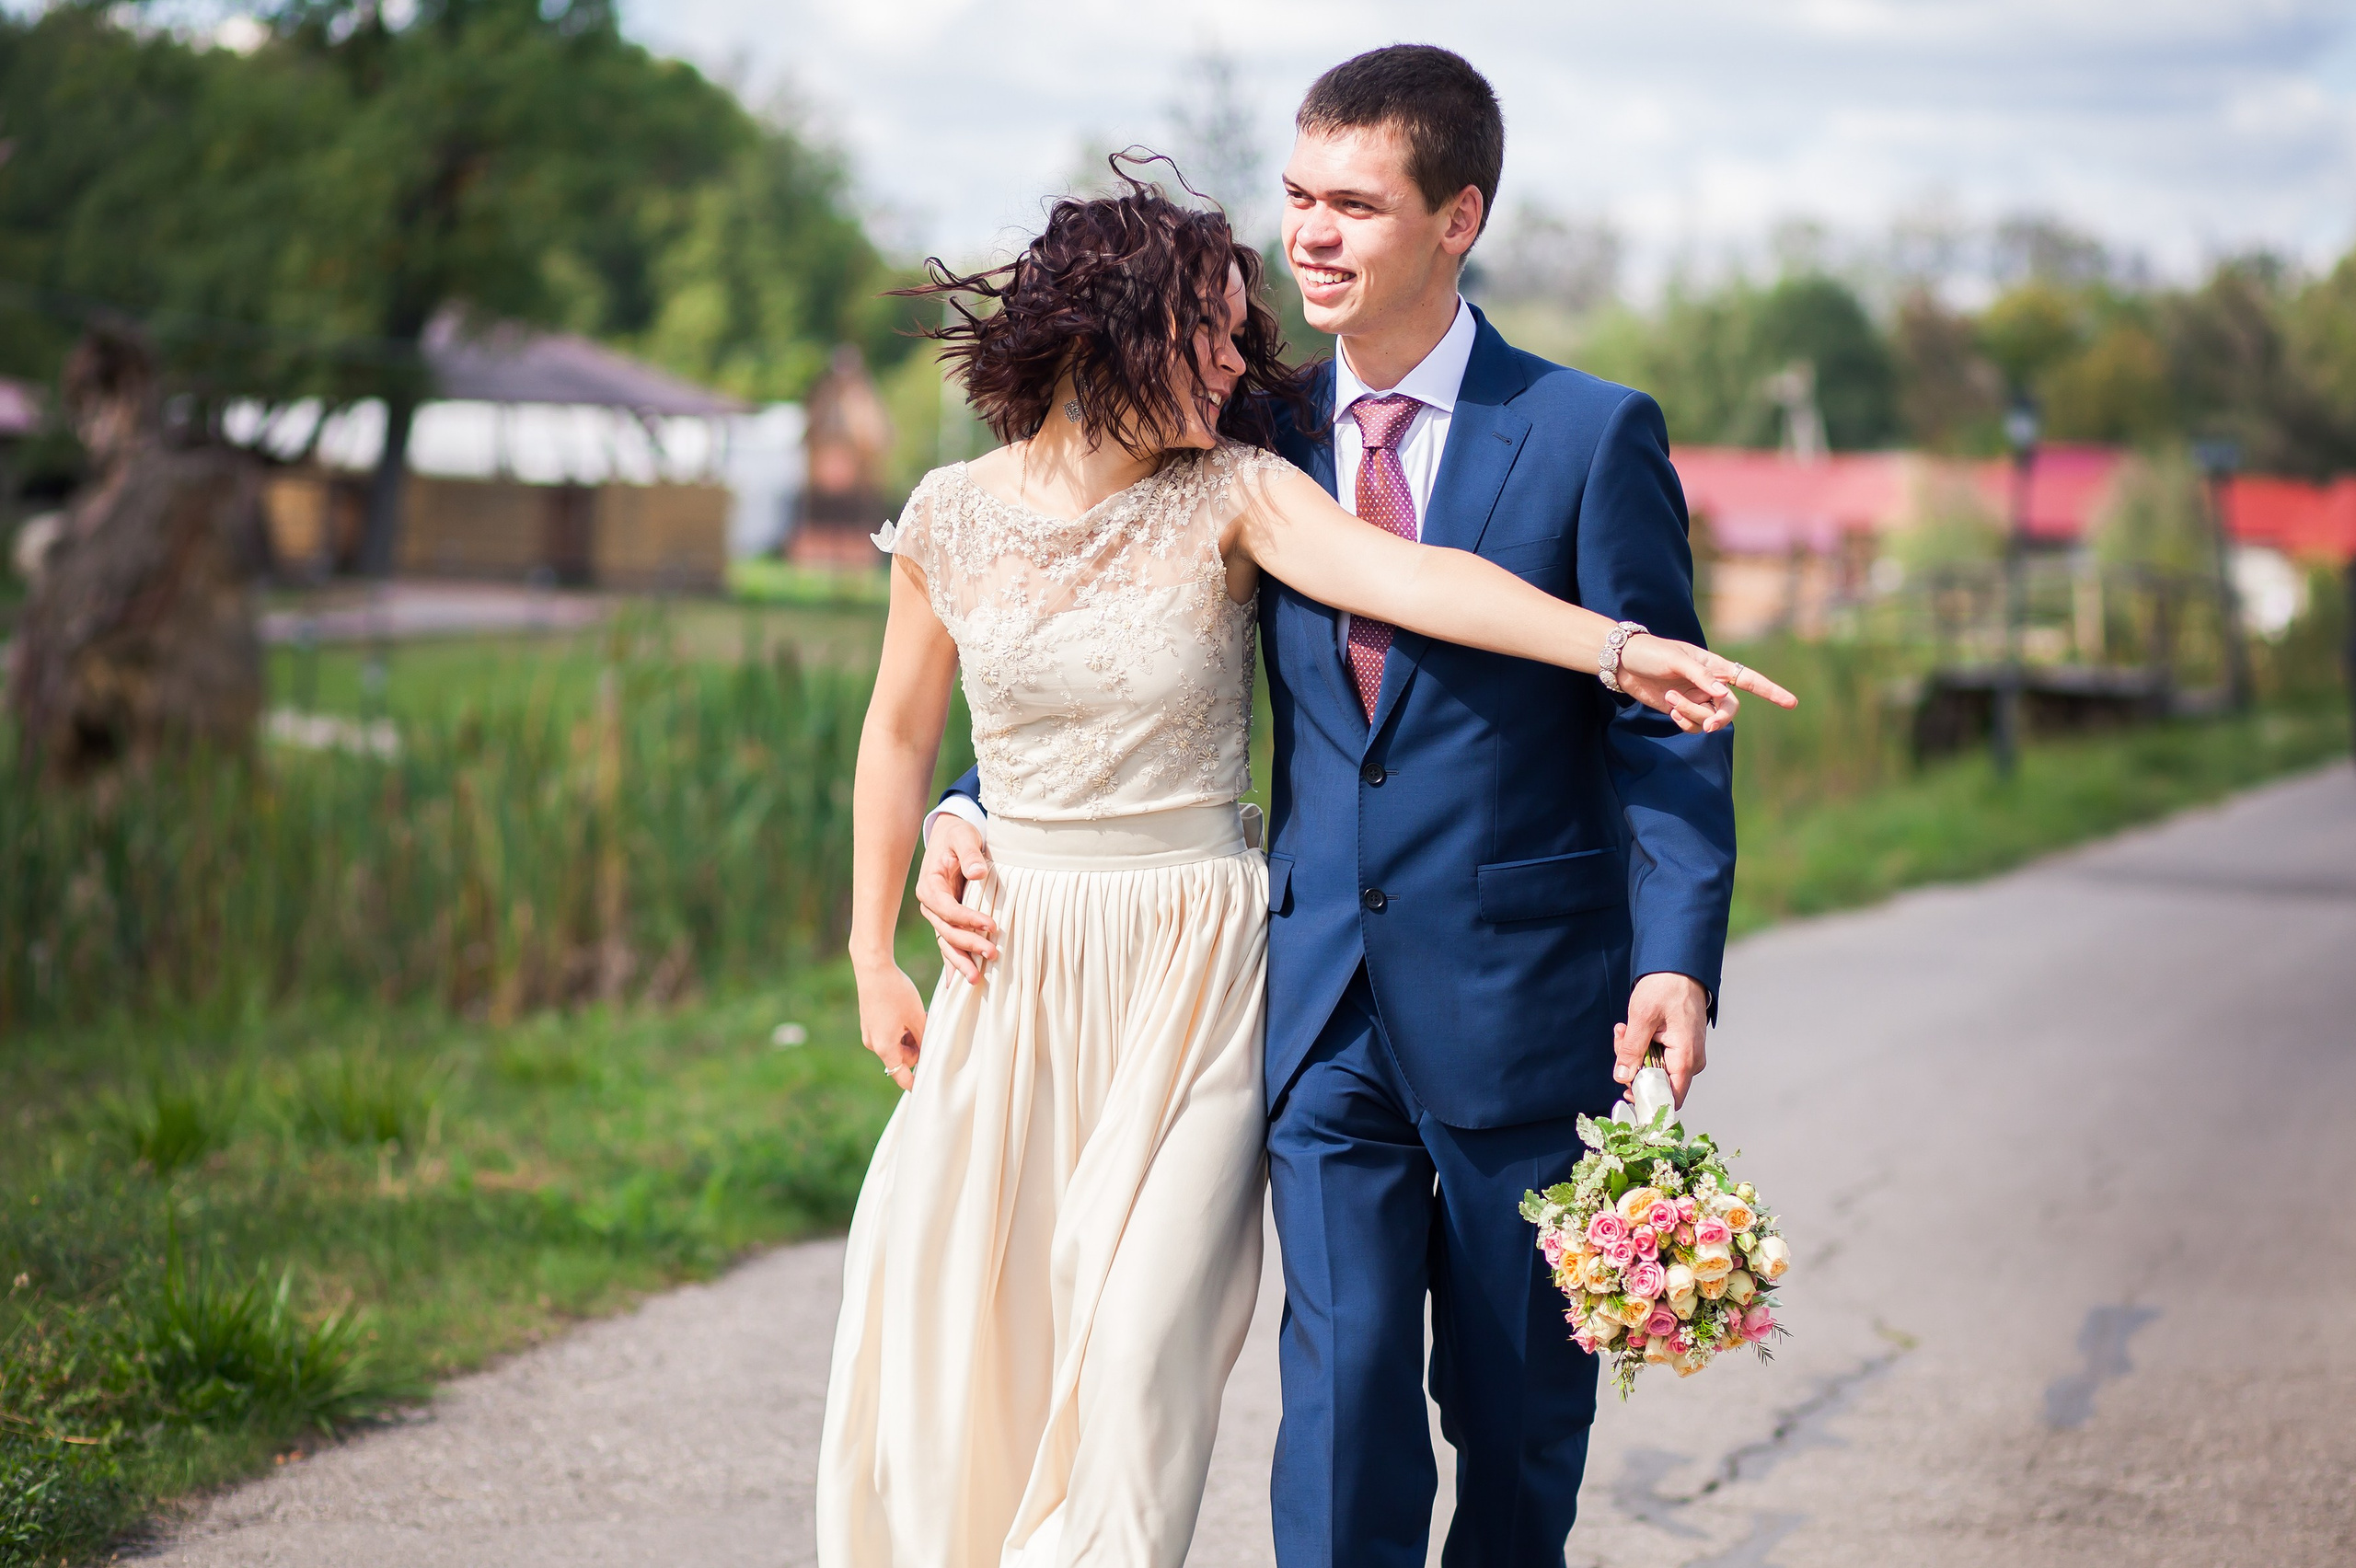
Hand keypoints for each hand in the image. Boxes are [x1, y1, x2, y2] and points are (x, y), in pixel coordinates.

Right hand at [856, 961, 928, 1091]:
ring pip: (896, 1045)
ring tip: (919, 1017)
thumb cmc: (895, 991)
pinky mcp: (869, 1023)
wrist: (873, 967)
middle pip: (902, 1058)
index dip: (915, 1084)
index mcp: (885, 1047)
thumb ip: (923, 1038)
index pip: (901, 1076)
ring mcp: (870, 1033)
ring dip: (910, 1038)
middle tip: (929, 1030)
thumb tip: (928, 1051)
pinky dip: (901, 1029)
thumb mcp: (917, 1016)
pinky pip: (889, 1034)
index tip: (926, 1090)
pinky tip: (909, 1013)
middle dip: (917, 1049)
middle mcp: (874, 1044)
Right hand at [915, 813, 995, 983]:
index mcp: (930, 886)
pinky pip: (949, 944)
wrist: (951, 836)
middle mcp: (930, 905)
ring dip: (961, 961)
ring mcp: (937, 915)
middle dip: (969, 945)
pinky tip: (959, 982)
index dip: (968, 919)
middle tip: (993, 954)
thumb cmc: (958, 836)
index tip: (991, 926)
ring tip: (976, 979)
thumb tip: (977, 873)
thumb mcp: (964, 837)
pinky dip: (954, 962)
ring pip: (946, 943)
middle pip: (947, 931)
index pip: (948, 909)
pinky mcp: (947, 921)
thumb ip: (970, 854)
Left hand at [1615, 972, 1710, 1107]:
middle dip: (1632, 1066)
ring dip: (1633, 1052)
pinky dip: (1641, 1045)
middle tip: (1620, 1039)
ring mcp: (1686, 1054)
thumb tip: (1622, 1077)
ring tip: (1624, 1028)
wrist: (1680, 967)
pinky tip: (1630, 1028)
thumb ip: (1631, 1049)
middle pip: (1657, 1082)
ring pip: (1653, 1069)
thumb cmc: (1666, 987)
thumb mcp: (1642, 1017)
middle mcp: (1690, 1061)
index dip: (1647, 1099)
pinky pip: (1657, 1056)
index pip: (1670, 1098)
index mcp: (1685, 1058)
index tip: (1625, 1090)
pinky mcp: (1679, 1046)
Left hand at [1616, 637, 1797, 733]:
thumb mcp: (1675, 659)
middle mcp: (1709, 684)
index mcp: (1714, 666)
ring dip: (1691, 714)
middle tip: (1709, 726)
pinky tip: (1669, 710)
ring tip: (1669, 700)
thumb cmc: (1651, 653)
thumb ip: (1699, 676)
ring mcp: (1696, 698)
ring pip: (1708, 718)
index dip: (1771, 691)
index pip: (1748, 679)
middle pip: (1730, 708)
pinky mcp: (1681, 709)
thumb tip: (1722, 693)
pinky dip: (1684, 722)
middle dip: (1721, 718)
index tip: (1791, 703)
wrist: (1622, 662)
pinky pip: (1693, 725)